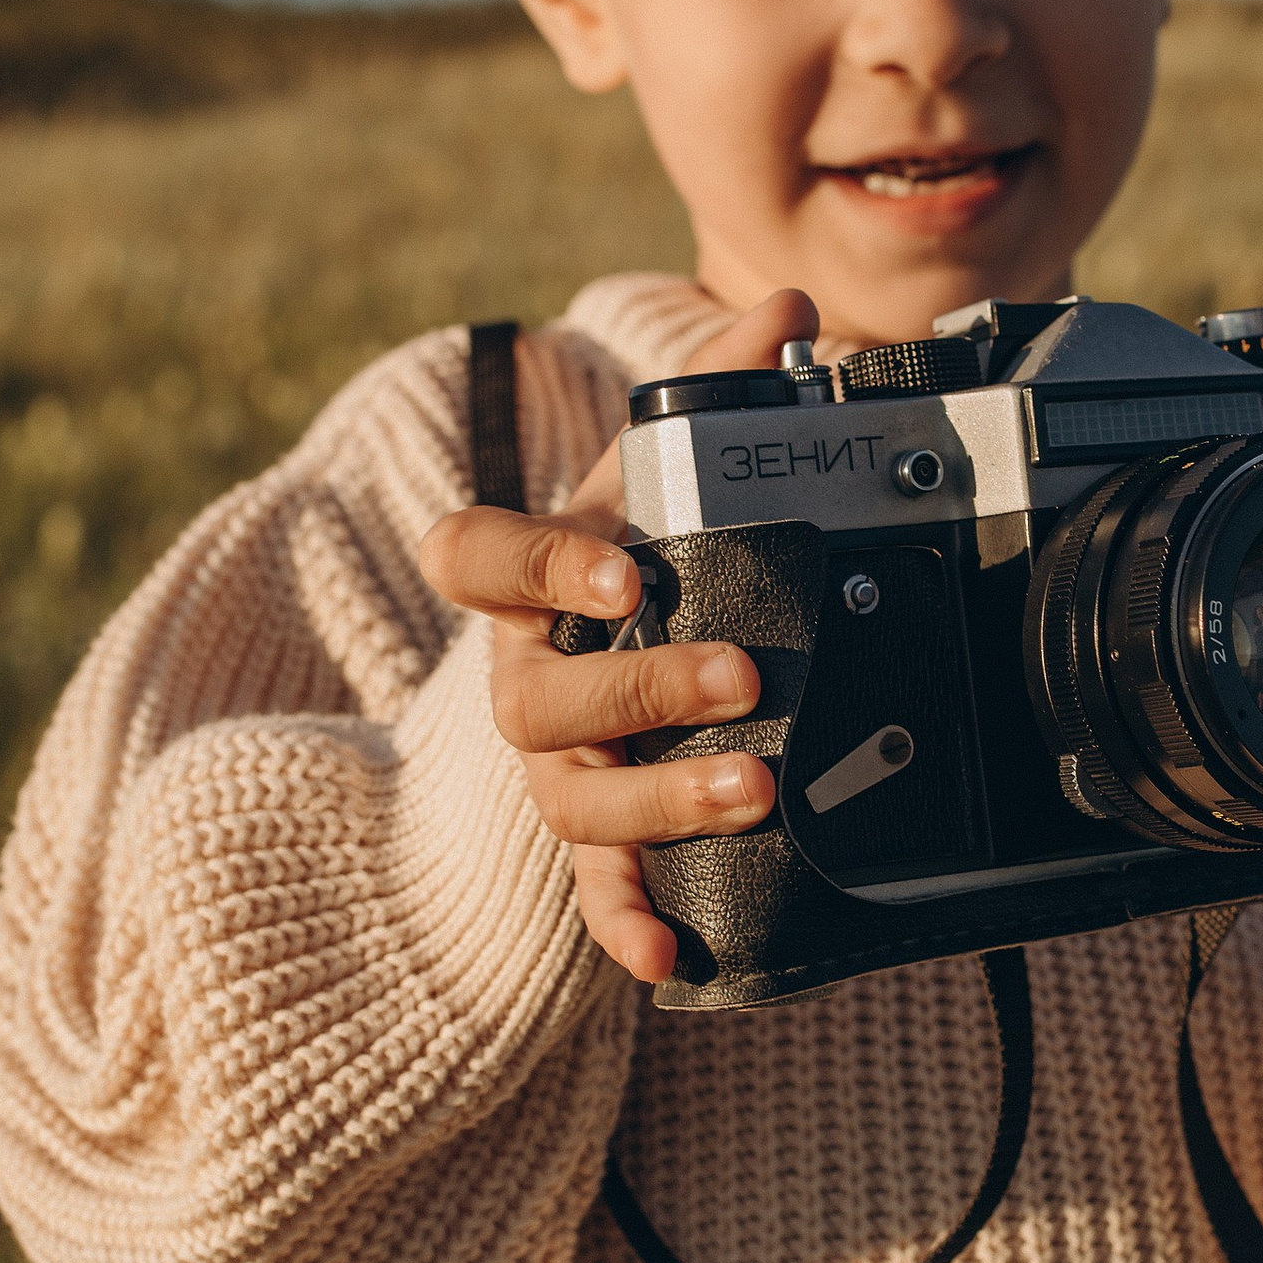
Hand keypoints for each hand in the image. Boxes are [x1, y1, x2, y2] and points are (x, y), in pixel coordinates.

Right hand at [418, 289, 817, 984]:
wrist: (616, 638)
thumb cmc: (637, 549)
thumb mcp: (670, 468)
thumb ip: (720, 383)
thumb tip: (782, 308)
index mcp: (527, 577)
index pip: (480, 558)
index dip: (538, 565)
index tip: (621, 570)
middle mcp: (522, 677)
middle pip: (542, 699)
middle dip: (641, 691)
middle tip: (741, 677)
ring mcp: (551, 767)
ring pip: (575, 799)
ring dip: (661, 801)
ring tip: (756, 792)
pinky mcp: (591, 840)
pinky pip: (594, 892)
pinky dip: (627, 924)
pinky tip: (674, 955)